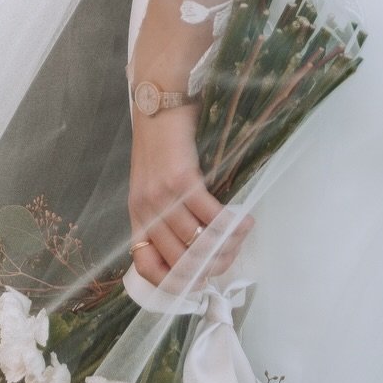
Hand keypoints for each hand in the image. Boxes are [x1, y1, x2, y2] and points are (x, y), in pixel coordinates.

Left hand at [128, 106, 249, 285]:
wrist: (158, 100)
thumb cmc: (160, 140)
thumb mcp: (152, 182)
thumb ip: (166, 213)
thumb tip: (197, 245)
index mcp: (137, 215)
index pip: (147, 268)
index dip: (175, 283)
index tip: (200, 277)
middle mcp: (146, 211)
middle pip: (181, 262)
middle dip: (211, 268)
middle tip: (232, 256)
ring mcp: (162, 197)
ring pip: (198, 243)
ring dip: (227, 246)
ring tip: (242, 237)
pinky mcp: (181, 180)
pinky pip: (210, 217)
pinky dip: (232, 225)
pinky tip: (245, 221)